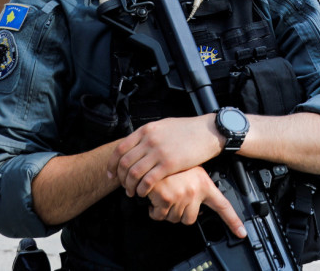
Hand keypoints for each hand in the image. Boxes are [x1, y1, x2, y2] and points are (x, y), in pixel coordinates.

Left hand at [107, 116, 222, 196]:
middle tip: (123, 186)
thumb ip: (149, 135)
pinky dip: (143, 189)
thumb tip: (137, 145)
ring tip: (133, 192)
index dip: (112, 164)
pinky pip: (148, 180)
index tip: (112, 174)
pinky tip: (144, 193)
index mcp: (147, 130)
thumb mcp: (164, 126)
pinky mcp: (169, 164)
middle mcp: (149, 140)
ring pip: (134, 173)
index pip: (120, 149)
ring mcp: (159, 152)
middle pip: (125, 163)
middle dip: (121, 178)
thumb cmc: (189, 129)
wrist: (208, 131)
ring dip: (130, 186)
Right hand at [147, 167, 246, 238]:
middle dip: (180, 213)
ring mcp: (181, 196)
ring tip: (165, 196)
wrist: (155, 155)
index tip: (241, 232)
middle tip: (174, 200)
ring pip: (174, 218)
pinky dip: (154, 211)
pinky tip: (155, 199)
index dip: (233, 221)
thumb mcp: (192, 170)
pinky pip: (159, 216)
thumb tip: (200, 206)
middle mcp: (195, 191)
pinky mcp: (166, 199)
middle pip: (190, 219)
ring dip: (166, 211)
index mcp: (205, 184)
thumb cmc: (172, 163)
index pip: (223, 206)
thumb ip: (198, 186)